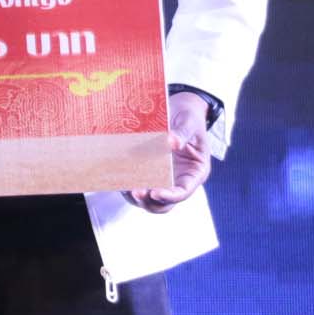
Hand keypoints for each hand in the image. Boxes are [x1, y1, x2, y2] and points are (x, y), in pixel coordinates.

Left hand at [128, 91, 214, 212]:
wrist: (178, 111)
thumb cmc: (189, 117)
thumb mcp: (189, 122)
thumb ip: (182, 132)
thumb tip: (171, 142)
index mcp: (195, 172)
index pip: (184, 191)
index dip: (170, 196)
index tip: (155, 192)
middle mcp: (179, 180)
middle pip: (165, 203)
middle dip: (150, 201)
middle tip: (136, 191)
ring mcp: (163, 179)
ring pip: (149, 199)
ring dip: (136, 197)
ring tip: (124, 187)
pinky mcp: (148, 173)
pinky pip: (137, 185)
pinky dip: (128, 186)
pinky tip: (118, 178)